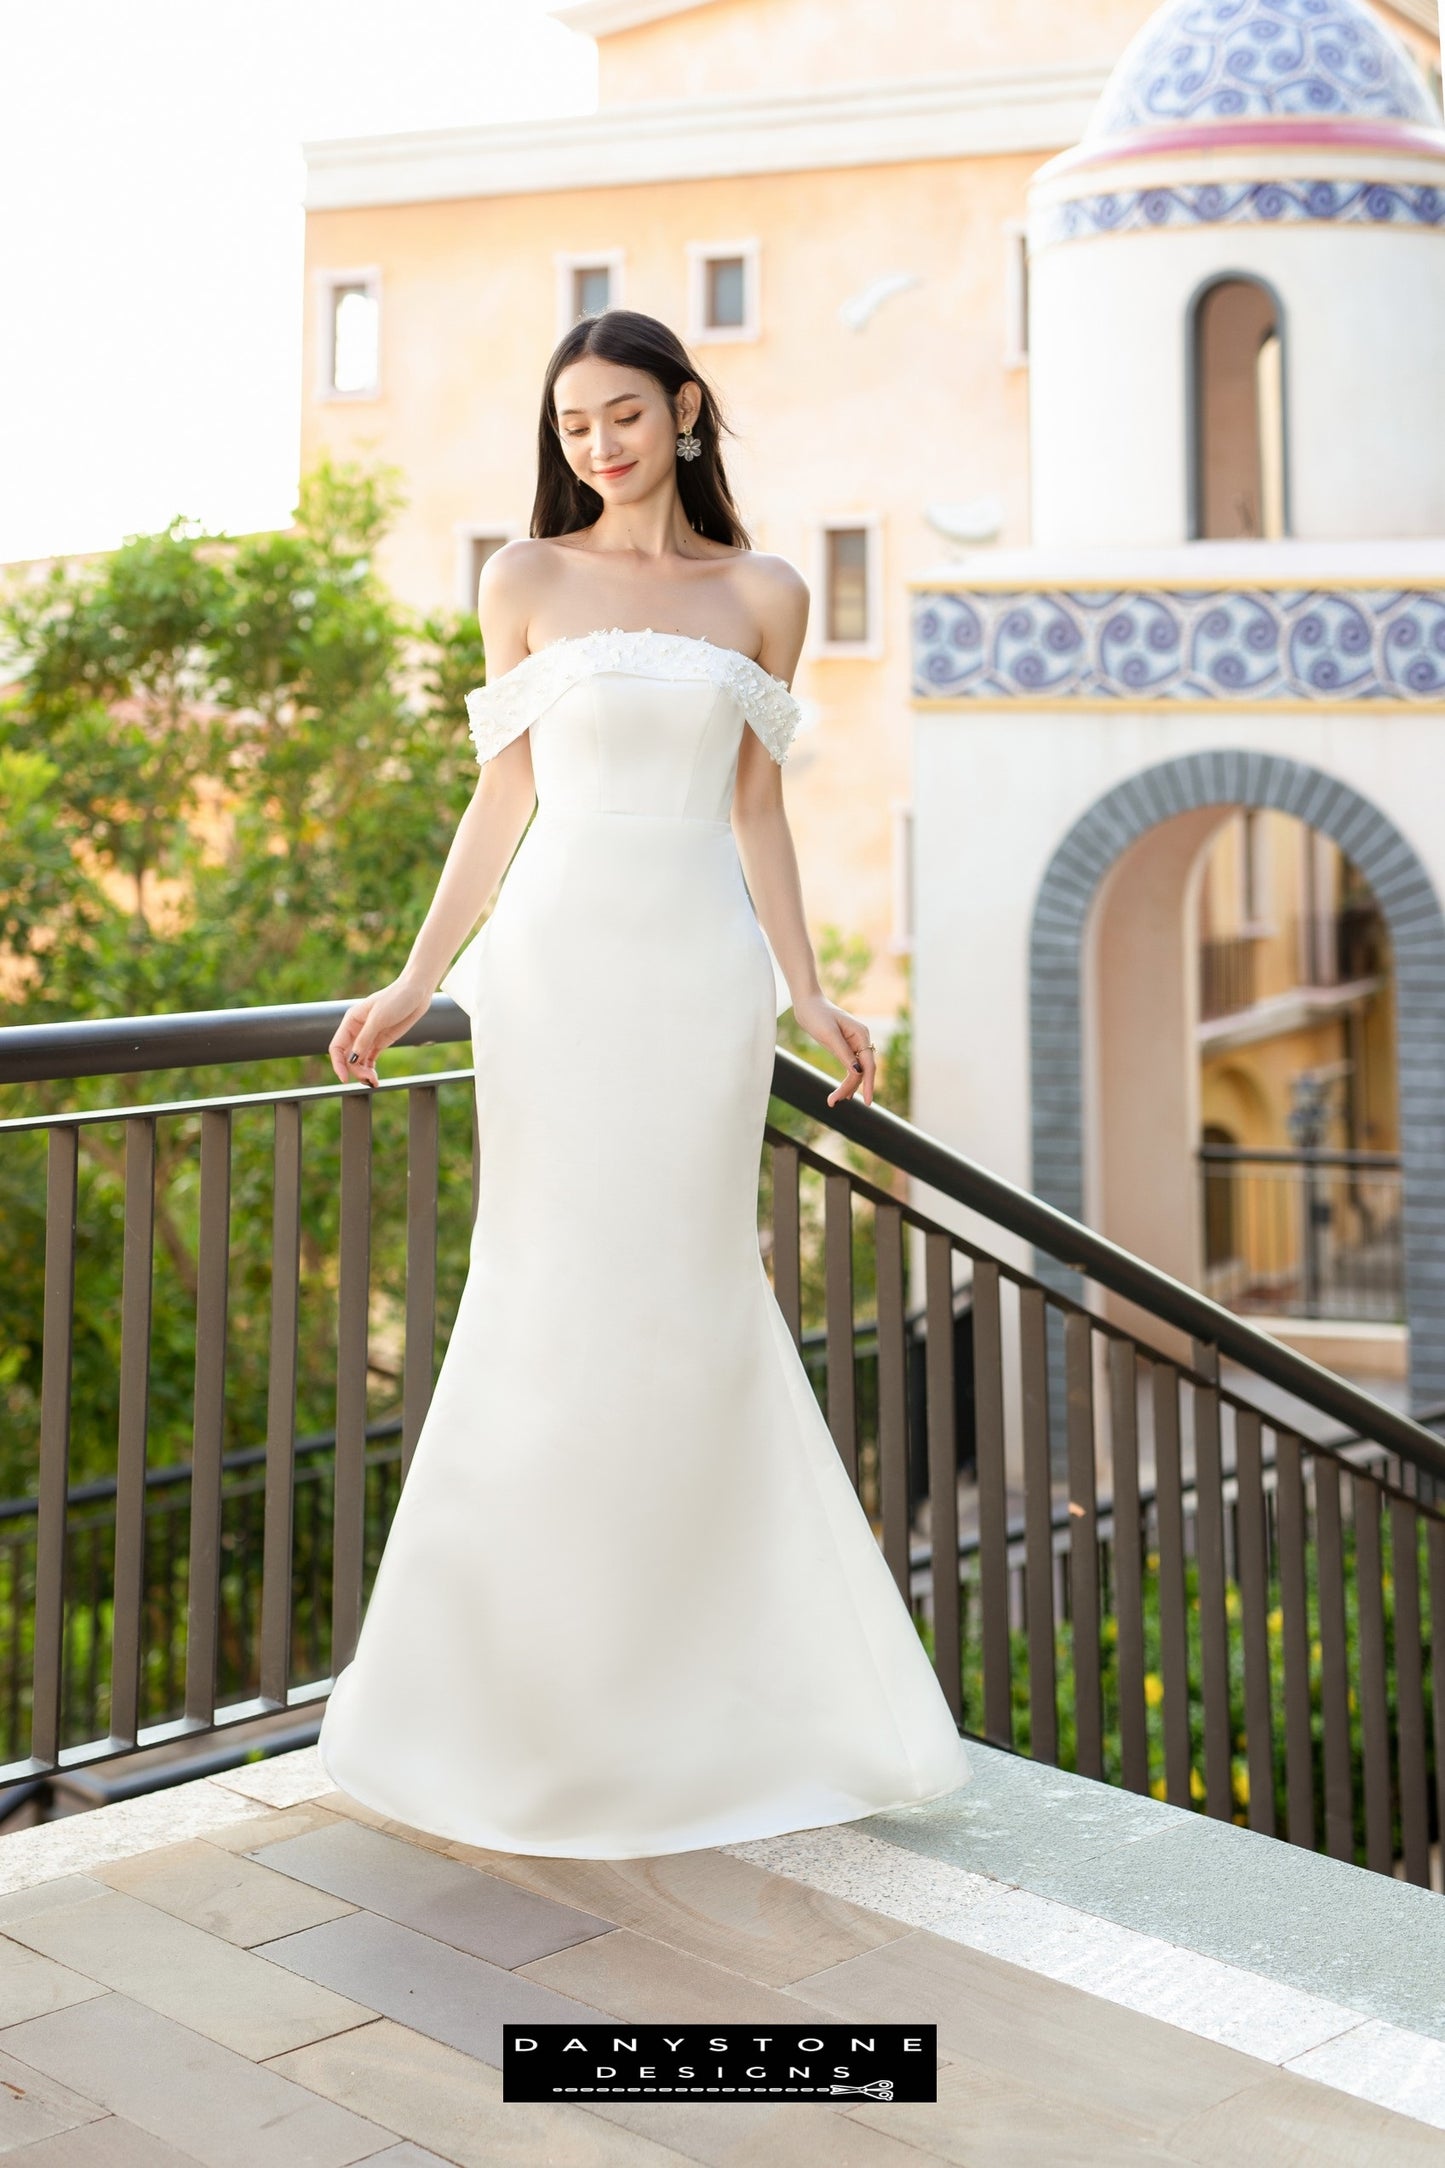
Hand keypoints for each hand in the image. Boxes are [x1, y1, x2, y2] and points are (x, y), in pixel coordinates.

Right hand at [328, 976, 434, 1087]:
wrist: (417, 992)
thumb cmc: (397, 999)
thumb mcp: (379, 1018)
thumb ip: (364, 1038)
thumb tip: (352, 1059)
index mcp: (351, 1021)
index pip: (337, 1047)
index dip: (338, 1064)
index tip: (345, 1079)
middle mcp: (357, 1030)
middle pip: (348, 1057)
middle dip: (356, 1070)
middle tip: (370, 1079)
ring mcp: (369, 1037)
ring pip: (358, 1061)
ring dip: (363, 1073)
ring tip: (375, 1082)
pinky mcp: (380, 1041)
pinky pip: (369, 1060)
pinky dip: (370, 1070)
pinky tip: (375, 1079)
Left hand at [791, 993, 876, 1107]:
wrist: (807, 1003)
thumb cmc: (817, 1015)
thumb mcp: (829, 1035)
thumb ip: (844, 1053)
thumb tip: (858, 1072)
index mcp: (861, 1035)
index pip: (869, 1065)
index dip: (868, 1085)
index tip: (866, 1102)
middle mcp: (861, 1040)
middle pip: (863, 1070)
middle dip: (851, 1088)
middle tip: (832, 1102)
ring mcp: (855, 1043)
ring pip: (857, 1071)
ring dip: (848, 1086)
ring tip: (832, 1100)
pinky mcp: (846, 1046)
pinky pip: (851, 1066)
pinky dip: (847, 1079)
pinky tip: (843, 1092)